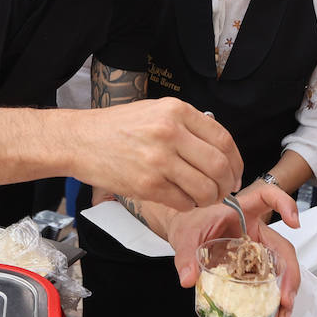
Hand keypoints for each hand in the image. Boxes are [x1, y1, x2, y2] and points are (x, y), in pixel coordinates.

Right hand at [73, 97, 242, 212]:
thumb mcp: (155, 111)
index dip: (236, 162)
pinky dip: (188, 206)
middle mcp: (169, 132)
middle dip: (227, 184)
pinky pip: (183, 202)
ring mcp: (158, 160)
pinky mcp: (147, 185)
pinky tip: (181, 200)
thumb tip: (220, 152)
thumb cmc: (116, 127)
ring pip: (205, 188)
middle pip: (219, 166)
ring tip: (201, 198)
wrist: (79, 140)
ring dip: (209, 198)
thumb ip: (187, 125)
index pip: (223, 140)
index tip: (234, 173)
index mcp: (176, 111)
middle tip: (223, 190)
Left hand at [166, 184, 301, 316]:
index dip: (285, 204)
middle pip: (283, 248)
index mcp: (242, 211)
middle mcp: (255, 230)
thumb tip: (188, 279)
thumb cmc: (188, 224)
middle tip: (285, 299)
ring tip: (282, 315)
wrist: (182, 232)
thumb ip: (185, 255)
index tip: (293, 223)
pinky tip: (273, 315)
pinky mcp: (252, 265)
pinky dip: (272, 298)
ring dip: (285, 292)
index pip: (268, 197)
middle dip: (290, 274)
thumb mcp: (185, 235)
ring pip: (280, 268)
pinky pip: (268, 280)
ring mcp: (257, 249)